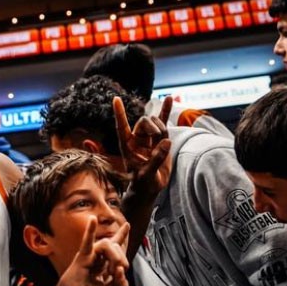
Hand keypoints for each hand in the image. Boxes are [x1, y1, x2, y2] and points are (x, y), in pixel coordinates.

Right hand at [49, 218, 130, 285]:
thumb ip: (119, 284)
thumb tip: (123, 270)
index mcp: (102, 264)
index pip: (114, 247)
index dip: (121, 235)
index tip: (127, 225)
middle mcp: (96, 258)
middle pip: (114, 246)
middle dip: (122, 258)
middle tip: (118, 272)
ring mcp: (89, 257)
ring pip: (107, 245)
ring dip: (115, 256)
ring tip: (114, 269)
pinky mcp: (81, 259)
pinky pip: (87, 243)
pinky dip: (90, 231)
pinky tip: (92, 220)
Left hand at [114, 95, 172, 212]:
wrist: (149, 188)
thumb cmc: (142, 182)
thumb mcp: (147, 174)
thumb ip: (156, 159)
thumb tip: (166, 142)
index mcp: (127, 145)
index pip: (121, 126)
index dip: (119, 113)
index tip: (116, 99)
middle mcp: (136, 138)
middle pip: (144, 122)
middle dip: (153, 127)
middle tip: (159, 139)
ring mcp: (148, 137)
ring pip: (156, 123)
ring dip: (162, 129)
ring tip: (163, 143)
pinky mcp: (159, 139)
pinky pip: (163, 122)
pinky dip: (166, 110)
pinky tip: (170, 98)